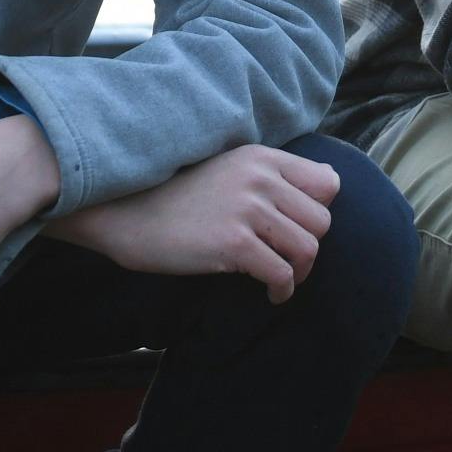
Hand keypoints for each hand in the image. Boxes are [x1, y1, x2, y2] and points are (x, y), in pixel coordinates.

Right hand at [48, 144, 340, 299]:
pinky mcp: (233, 243)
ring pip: (308, 249)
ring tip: (280, 279)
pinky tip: (270, 294)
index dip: (319, 211)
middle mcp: (260, 178)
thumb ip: (268, 175)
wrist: (124, 212)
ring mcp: (247, 209)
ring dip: (299, 273)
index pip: (327, 182)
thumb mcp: (226, 168)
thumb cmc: (173, 196)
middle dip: (309, 247)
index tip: (298, 229)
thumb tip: (327, 184)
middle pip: (322, 221)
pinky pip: (281, 274)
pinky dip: (282, 290)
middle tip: (288, 262)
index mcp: (261, 158)